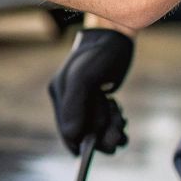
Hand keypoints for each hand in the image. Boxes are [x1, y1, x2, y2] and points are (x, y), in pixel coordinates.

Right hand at [48, 28, 133, 154]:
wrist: (114, 35)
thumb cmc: (100, 53)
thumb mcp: (85, 77)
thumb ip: (75, 106)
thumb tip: (73, 137)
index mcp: (59, 94)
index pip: (68, 134)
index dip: (85, 144)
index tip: (104, 144)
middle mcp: (68, 101)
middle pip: (85, 134)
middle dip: (104, 134)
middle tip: (119, 124)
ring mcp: (82, 101)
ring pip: (97, 131)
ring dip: (112, 129)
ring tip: (120, 115)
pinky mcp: (96, 100)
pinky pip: (104, 123)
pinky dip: (115, 125)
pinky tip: (120, 115)